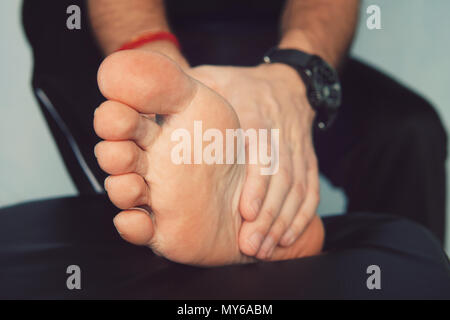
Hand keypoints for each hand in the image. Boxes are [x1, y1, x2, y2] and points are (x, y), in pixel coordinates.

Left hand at [188, 63, 320, 259]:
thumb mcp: (213, 79)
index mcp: (255, 119)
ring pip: (296, 190)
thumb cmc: (243, 85)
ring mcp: (297, 151)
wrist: (289, 83)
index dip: (256, 185)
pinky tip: (288, 238)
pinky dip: (303, 216)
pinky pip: (311, 190)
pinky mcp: (308, 161)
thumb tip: (145, 102)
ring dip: (283, 222)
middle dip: (269, 215)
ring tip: (266, 250)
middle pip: (281, 179)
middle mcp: (280, 137)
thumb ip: (184, 93)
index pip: (261, 155)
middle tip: (252, 246)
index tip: (246, 213)